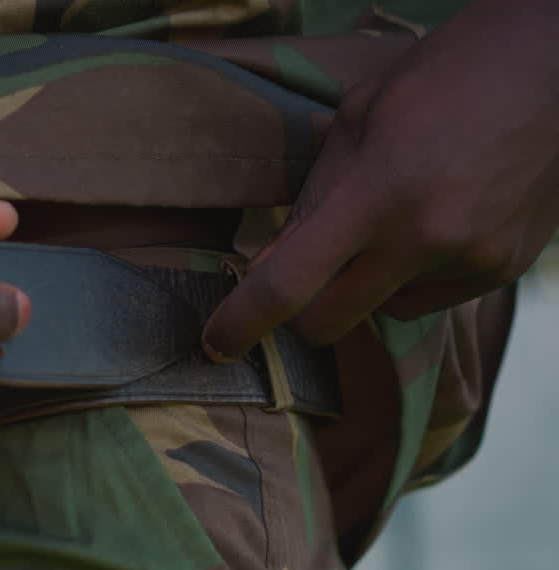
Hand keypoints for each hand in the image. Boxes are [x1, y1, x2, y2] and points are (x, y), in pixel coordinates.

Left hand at [202, 0, 558, 360]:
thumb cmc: (446, 76)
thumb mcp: (358, 122)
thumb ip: (310, 202)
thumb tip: (265, 269)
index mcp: (379, 192)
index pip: (289, 283)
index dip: (242, 321)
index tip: (215, 343)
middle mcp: (427, 238)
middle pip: (329, 321)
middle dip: (297, 313)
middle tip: (295, 278)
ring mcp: (472, 260)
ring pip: (379, 314)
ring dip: (361, 288)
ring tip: (388, 220)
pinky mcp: (504, 270)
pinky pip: (429, 300)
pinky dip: (410, 278)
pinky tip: (431, 223)